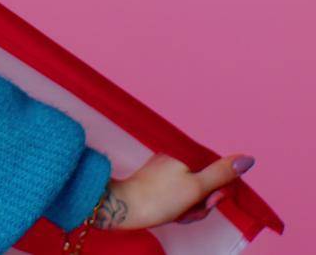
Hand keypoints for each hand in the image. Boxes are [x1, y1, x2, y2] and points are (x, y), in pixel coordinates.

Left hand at [94, 151, 254, 229]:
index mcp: (187, 154)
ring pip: (194, 195)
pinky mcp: (158, 183)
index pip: (219, 172)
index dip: (218, 191)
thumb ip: (222, 173)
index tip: (209, 199)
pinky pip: (180, 198)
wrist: (123, 207)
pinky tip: (170, 214)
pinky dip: (179, 209)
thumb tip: (248, 158)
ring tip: (177, 213)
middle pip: (207, 185)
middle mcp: (177, 159)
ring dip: (191, 209)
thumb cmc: (160, 198)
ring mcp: (167, 171)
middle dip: (203, 203)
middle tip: (189, 208)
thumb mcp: (197, 187)